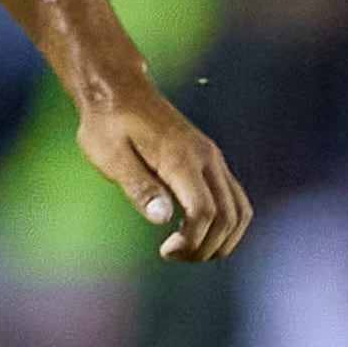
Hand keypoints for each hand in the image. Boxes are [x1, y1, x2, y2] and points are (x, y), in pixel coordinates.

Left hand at [75, 78, 252, 261]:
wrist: (118, 90)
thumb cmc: (108, 125)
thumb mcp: (110, 157)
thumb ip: (139, 187)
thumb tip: (162, 218)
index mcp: (181, 158)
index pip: (204, 212)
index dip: (191, 242)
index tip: (165, 251)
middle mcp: (206, 158)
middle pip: (228, 216)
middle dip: (206, 247)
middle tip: (174, 255)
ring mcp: (212, 158)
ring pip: (239, 209)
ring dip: (222, 239)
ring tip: (190, 250)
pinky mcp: (210, 160)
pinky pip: (234, 198)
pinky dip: (225, 223)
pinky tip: (197, 232)